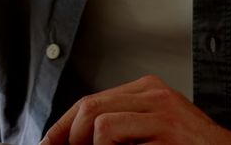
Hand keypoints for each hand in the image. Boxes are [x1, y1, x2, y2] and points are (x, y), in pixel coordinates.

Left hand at [41, 75, 230, 144]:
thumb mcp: (154, 135)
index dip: (63, 126)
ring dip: (83, 144)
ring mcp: (161, 107)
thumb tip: (77, 142)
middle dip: (65, 135)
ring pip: (96, 117)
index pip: (91, 102)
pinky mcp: (167, 126)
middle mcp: (153, 93)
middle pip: (89, 106)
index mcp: (147, 92)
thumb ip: (122, 131)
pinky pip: (112, 130)